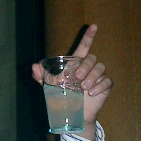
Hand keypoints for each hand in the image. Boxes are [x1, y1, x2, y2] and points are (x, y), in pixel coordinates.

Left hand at [31, 24, 112, 140]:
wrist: (72, 114)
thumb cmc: (61, 97)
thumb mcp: (49, 87)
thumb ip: (42, 77)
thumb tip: (33, 66)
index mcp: (75, 64)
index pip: (84, 47)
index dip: (89, 36)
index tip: (94, 25)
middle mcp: (87, 68)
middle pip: (92, 58)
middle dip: (86, 66)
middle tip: (78, 78)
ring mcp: (97, 77)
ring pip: (101, 68)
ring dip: (93, 77)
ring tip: (84, 88)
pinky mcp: (104, 86)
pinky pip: (107, 81)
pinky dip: (100, 86)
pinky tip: (92, 93)